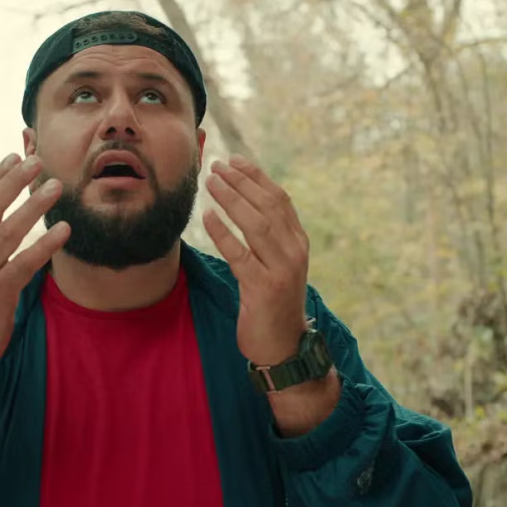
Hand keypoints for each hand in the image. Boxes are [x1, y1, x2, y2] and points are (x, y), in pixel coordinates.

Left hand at [202, 156, 308, 365]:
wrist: (283, 346)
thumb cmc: (272, 304)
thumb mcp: (276, 266)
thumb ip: (269, 239)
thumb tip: (247, 204)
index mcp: (298, 243)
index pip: (279, 199)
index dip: (257, 177)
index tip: (235, 160)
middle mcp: (294, 252)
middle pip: (268, 206)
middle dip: (241, 182)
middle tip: (215, 166)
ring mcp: (281, 270)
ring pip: (256, 225)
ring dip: (231, 200)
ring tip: (210, 183)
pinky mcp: (263, 288)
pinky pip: (240, 254)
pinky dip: (223, 233)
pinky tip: (208, 218)